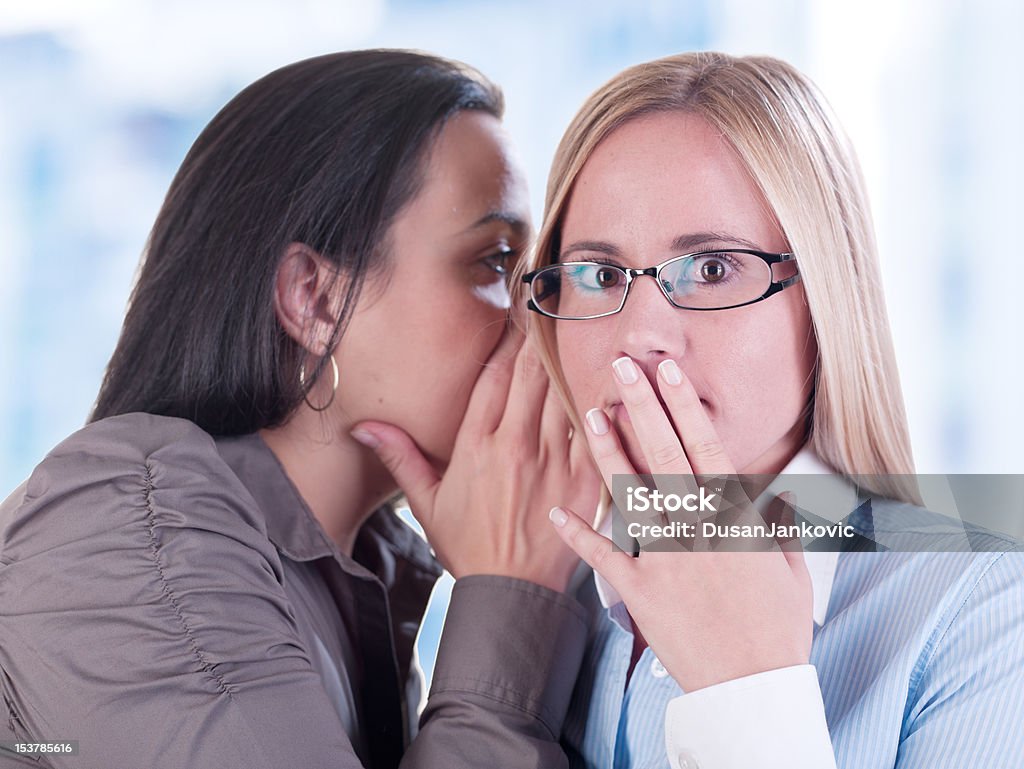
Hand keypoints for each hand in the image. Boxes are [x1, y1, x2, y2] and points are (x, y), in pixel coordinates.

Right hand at [352, 327, 600, 592]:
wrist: (512, 593)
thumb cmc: (468, 546)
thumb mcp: (426, 502)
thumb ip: (400, 457)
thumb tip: (362, 427)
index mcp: (476, 446)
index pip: (493, 376)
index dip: (506, 341)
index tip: (515, 316)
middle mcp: (516, 446)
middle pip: (531, 373)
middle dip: (538, 337)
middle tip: (548, 308)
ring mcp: (553, 460)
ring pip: (563, 392)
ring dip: (567, 359)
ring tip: (574, 328)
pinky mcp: (583, 477)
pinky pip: (593, 427)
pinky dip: (597, 400)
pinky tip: (604, 375)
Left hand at [549, 355, 812, 690]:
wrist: (752, 686)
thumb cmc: (777, 629)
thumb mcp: (793, 572)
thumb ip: (780, 528)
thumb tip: (780, 495)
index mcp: (733, 519)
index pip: (704, 447)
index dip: (682, 405)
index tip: (668, 371)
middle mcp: (695, 529)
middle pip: (662, 455)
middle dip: (641, 407)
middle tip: (621, 368)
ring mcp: (665, 558)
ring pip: (630, 493)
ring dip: (608, 451)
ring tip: (591, 413)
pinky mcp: (639, 591)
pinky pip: (604, 555)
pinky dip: (580, 533)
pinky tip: (558, 509)